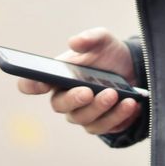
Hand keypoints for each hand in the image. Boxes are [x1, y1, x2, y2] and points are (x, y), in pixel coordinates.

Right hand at [15, 26, 143, 137]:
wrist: (134, 70)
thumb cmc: (109, 54)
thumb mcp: (103, 40)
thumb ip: (90, 38)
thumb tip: (74, 42)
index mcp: (57, 77)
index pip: (31, 84)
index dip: (30, 84)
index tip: (40, 83)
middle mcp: (65, 98)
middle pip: (60, 105)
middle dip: (74, 99)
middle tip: (89, 91)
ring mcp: (82, 114)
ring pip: (84, 119)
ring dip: (100, 108)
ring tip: (115, 94)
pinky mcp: (101, 125)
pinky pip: (104, 127)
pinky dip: (118, 116)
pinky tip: (130, 104)